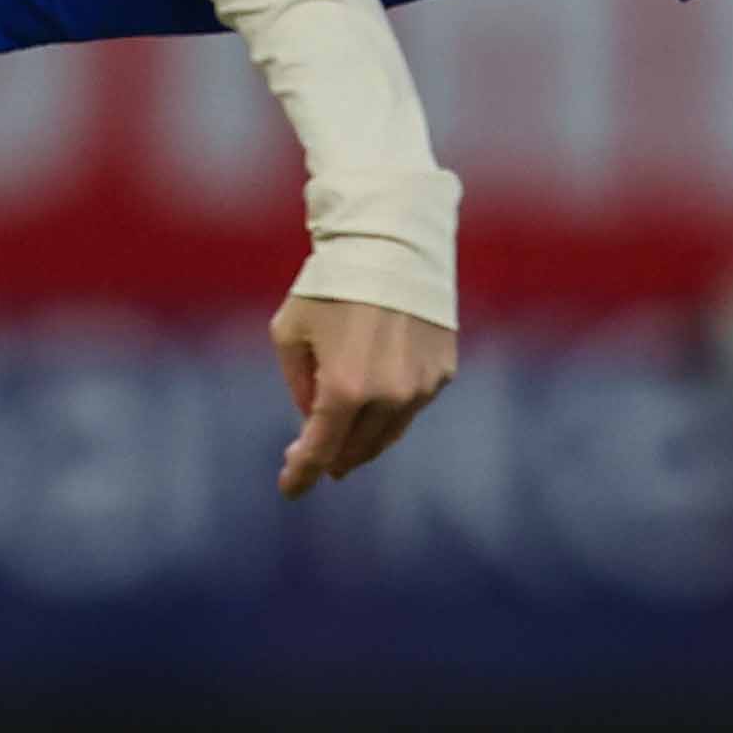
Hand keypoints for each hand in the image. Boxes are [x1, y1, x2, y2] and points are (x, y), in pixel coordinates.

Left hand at [269, 296, 454, 497]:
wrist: (393, 243)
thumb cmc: (331, 283)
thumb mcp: (290, 331)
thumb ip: (299, 383)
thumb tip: (314, 416)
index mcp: (344, 390)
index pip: (320, 452)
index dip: (302, 475)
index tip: (291, 488)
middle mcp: (388, 397)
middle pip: (355, 450)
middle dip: (331, 457)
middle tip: (315, 458)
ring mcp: (420, 387)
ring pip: (388, 434)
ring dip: (362, 440)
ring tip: (345, 437)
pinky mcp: (442, 372)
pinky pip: (411, 404)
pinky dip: (390, 408)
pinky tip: (377, 395)